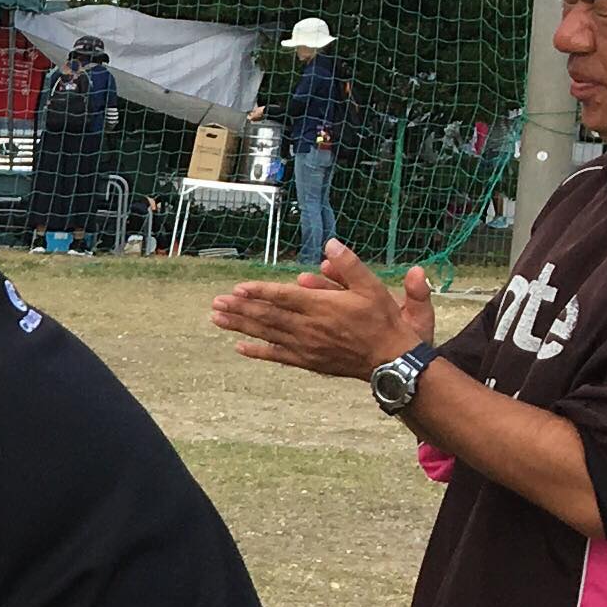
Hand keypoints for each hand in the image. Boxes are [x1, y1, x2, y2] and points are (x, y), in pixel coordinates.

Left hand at [211, 245, 434, 377]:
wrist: (389, 359)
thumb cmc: (382, 320)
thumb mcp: (372, 287)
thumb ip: (350, 266)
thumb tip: (331, 244)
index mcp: (322, 306)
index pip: (284, 297)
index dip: (259, 292)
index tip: (238, 288)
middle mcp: (309, 327)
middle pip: (268, 316)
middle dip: (240, 308)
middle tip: (216, 302)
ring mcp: (306, 346)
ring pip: (267, 334)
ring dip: (241, 326)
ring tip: (217, 319)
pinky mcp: (308, 361)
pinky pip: (278, 356)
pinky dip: (258, 351)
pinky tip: (240, 347)